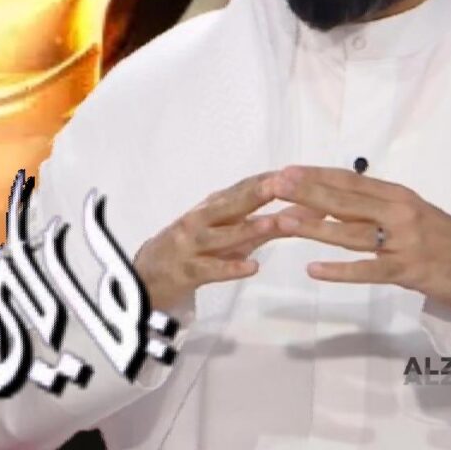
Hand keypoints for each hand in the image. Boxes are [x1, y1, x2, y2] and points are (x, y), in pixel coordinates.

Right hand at [132, 171, 288, 315]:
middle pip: (228, 206)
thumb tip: (303, 211)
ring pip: (220, 236)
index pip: (239, 190)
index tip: (293, 172)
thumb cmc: (195, 250)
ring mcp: (191, 245)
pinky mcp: (187, 271)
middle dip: (254, 195)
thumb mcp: (227, 235)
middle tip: (281, 184)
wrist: (147, 278)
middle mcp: (199, 221)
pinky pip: (210, 269)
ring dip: (246, 229)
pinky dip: (230, 268)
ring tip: (271, 224)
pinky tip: (252, 267)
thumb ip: (263, 225)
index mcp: (210, 208)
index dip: (264, 181)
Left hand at [270, 166, 450, 311]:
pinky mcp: (408, 271)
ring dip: (315, 228)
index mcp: (398, 195)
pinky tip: (314, 270)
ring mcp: (404, 242)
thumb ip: (372, 207)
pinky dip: (340, 271)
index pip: (350, 180)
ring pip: (352, 233)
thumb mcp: (409, 214)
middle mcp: (400, 213)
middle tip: (274, 186)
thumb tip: (324, 202)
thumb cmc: (441, 239)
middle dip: (307, 192)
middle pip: (346, 201)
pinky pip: (368, 270)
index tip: (285, 170)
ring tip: (283, 222)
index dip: (316, 175)